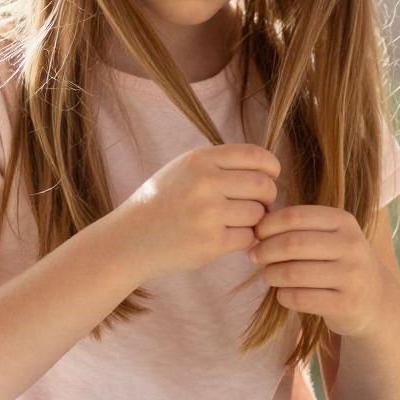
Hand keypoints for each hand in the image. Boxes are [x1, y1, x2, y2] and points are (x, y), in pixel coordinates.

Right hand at [112, 143, 280, 283]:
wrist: (129, 239)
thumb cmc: (161, 203)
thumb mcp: (183, 169)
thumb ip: (220, 164)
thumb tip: (267, 170)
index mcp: (199, 160)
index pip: (256, 155)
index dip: (271, 168)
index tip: (269, 178)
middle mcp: (204, 183)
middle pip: (263, 185)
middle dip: (267, 197)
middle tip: (256, 206)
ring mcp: (207, 214)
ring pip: (258, 214)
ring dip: (254, 221)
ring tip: (236, 222)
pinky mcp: (210, 243)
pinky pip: (247, 238)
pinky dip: (243, 240)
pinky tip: (226, 238)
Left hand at [248, 205, 393, 338]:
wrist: (373, 299)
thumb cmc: (337, 262)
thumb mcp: (328, 237)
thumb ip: (297, 228)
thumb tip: (254, 228)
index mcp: (344, 222)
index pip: (295, 216)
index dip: (268, 225)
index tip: (257, 235)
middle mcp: (352, 246)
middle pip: (292, 244)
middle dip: (265, 251)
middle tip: (256, 257)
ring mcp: (352, 276)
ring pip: (293, 273)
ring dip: (271, 275)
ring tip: (269, 276)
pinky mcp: (346, 304)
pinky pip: (300, 298)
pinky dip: (283, 296)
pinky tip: (284, 294)